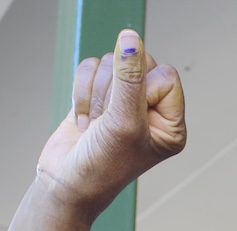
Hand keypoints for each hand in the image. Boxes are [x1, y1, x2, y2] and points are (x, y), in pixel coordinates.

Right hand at [35, 29, 185, 224]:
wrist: (64, 187)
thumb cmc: (102, 166)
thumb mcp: (122, 122)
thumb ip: (129, 78)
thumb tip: (130, 37)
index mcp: (172, 123)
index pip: (166, 75)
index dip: (142, 89)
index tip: (127, 118)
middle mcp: (152, 111)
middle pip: (139, 64)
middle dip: (115, 91)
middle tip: (108, 123)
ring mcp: (124, 103)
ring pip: (112, 64)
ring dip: (96, 95)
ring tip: (95, 127)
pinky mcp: (97, 96)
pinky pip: (91, 67)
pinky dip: (82, 92)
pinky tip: (84, 121)